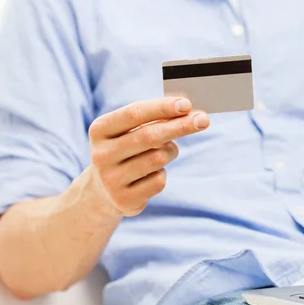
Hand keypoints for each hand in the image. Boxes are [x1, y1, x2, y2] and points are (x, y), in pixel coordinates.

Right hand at [87, 97, 208, 216]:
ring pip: (157, 159)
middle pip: (148, 136)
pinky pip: (158, 181)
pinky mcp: (124, 200)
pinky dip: (162, 174)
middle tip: (203, 120)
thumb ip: (156, 119)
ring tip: (166, 151)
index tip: (186, 104)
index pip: (134, 113)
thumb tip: (188, 112)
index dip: (162, 108)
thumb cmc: (127, 150)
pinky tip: (151, 175)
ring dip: (171, 151)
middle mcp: (100, 154)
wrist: (105, 191)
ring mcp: (110, 179)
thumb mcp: (132, 131)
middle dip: (180, 126)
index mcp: (100, 130)